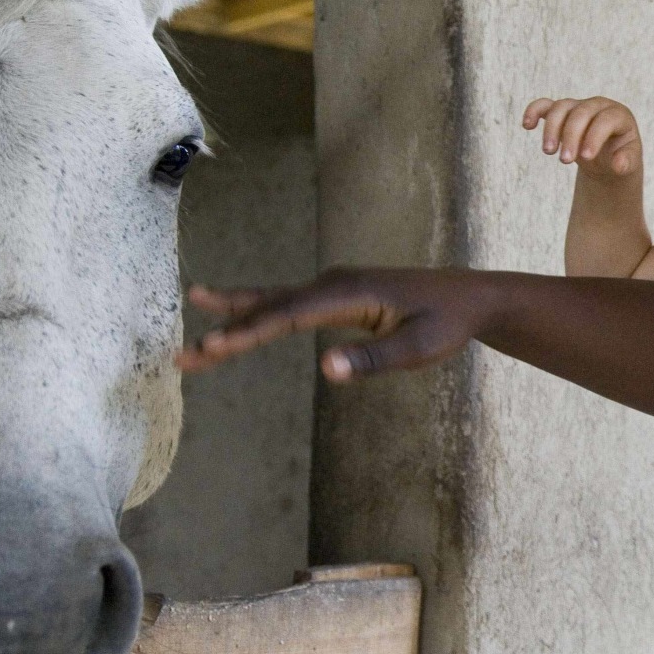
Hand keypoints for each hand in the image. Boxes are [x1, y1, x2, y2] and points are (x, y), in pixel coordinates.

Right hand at [175, 268, 488, 380]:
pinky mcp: (336, 293)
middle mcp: (334, 282)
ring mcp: (333, 285)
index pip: (288, 316)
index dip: (249, 334)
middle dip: (227, 330)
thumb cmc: (447, 323)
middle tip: (184, 356)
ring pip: (274, 300)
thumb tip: (327, 370)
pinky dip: (257, 308)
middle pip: (270, 307)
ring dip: (234, 314)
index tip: (214, 349)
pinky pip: (288, 301)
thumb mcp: (420, 347)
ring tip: (192, 309)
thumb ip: (375, 359)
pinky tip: (235, 312)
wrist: (469, 297)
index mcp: (350, 293)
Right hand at [523, 95, 642, 177]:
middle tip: (565, 161)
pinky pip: (545, 105)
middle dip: (571, 136)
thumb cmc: (620, 158)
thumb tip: (618, 165)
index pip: (605, 120)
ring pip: (561, 108)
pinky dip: (534, 111)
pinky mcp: (562, 112)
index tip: (586, 157)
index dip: (595, 136)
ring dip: (551, 128)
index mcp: (618, 115)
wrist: (608, 156)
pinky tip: (527, 125)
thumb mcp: (628, 163)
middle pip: (581, 113)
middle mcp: (598, 106)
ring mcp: (579, 106)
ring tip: (549, 152)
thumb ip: (626, 163)